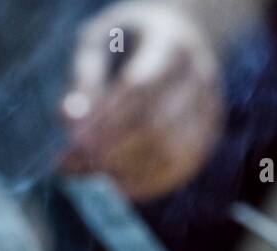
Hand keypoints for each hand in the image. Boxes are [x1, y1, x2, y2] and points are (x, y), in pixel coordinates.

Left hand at [61, 0, 222, 200]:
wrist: (174, 41)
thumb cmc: (125, 44)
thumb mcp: (98, 45)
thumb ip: (83, 80)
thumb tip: (68, 118)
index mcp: (171, 43)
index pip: (141, 87)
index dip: (106, 120)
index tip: (73, 141)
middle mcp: (199, 76)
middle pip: (158, 124)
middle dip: (110, 150)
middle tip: (70, 163)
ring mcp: (208, 109)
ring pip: (170, 153)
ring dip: (124, 170)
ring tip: (86, 170)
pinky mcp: (206, 136)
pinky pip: (177, 169)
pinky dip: (142, 182)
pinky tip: (113, 182)